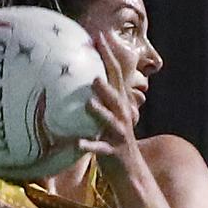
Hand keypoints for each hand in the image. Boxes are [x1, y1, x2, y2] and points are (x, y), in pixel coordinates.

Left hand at [77, 33, 140, 169]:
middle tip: (97, 59)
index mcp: (119, 104)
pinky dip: (91, 144)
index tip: (99, 35)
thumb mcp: (107, 118)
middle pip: (117, 91)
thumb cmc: (112, 142)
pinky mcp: (113, 152)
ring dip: (101, 108)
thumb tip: (77, 81)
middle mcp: (122, 115)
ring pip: (111, 118)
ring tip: (89, 98)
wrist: (130, 173)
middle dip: (108, 74)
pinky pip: (100, 147)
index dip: (109, 55)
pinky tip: (78, 143)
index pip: (116, 75)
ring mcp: (119, 133)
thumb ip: (96, 100)